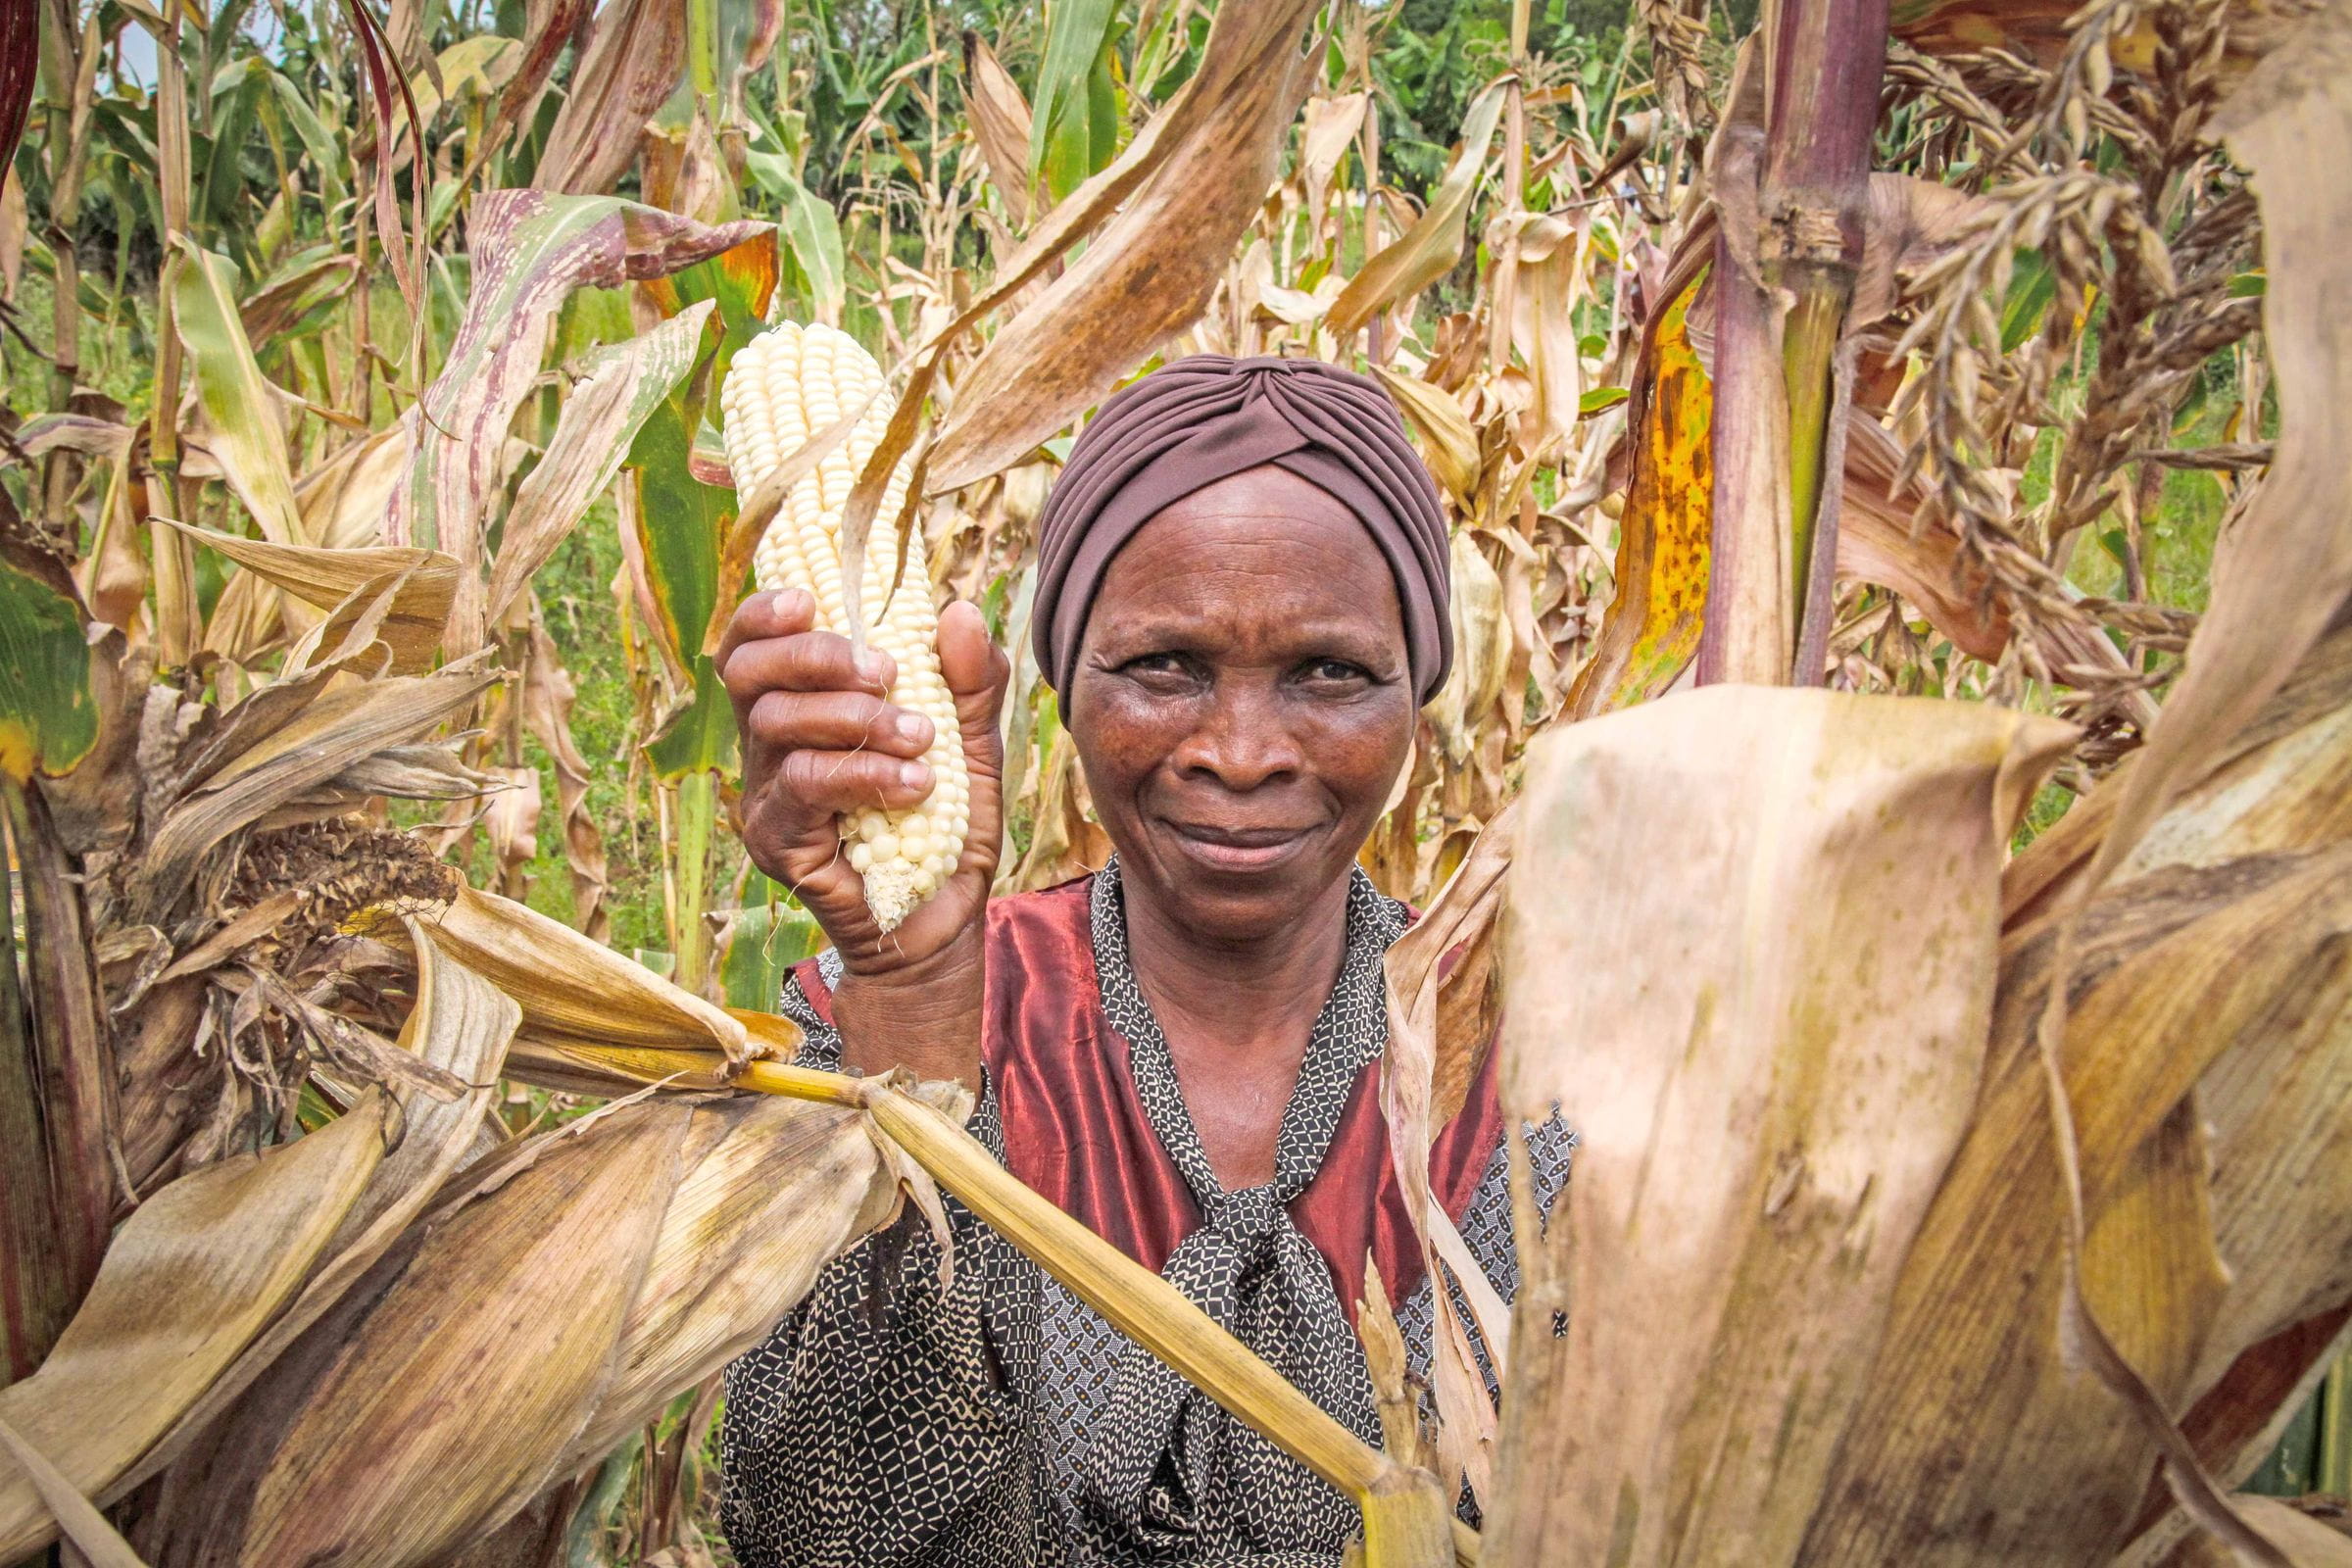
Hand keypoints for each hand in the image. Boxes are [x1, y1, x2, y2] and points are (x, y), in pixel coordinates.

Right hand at [719, 588, 1009, 1083]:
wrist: (942, 929)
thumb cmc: (944, 832)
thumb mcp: (974, 747)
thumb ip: (971, 682)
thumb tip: (959, 611)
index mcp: (801, 712)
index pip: (752, 646)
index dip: (764, 614)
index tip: (810, 598)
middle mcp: (768, 750)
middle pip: (747, 674)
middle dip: (815, 656)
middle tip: (886, 671)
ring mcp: (766, 798)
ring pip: (774, 726)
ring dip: (855, 718)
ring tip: (922, 740)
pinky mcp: (778, 844)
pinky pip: (806, 787)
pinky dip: (864, 773)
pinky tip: (916, 785)